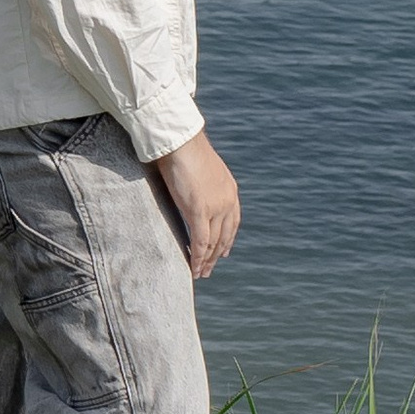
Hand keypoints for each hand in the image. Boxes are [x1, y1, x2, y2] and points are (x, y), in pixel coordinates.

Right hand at [152, 128, 239, 278]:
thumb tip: (190, 185)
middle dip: (217, 254)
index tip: (224, 251)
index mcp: (230, 189)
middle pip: (225, 235)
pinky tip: (194, 269)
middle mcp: (227, 200)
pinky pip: (201, 242)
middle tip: (211, 268)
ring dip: (207, 260)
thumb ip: (200, 181)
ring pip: (214, 242)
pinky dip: (198, 258)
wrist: (181, 140)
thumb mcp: (200, 167)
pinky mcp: (200, 211)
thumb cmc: (183, 147)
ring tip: (201, 273)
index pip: (233, 221)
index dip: (228, 238)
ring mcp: (215, 207)